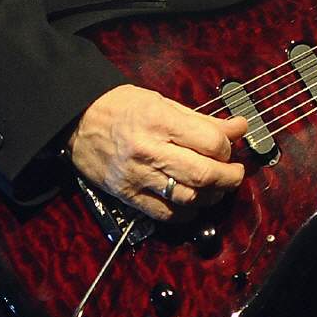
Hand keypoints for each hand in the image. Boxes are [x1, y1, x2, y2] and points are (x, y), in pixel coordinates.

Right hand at [67, 84, 247, 220]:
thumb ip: (203, 120)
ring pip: (188, 198)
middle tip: (235, 174)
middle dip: (229, 178)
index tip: (228, 148)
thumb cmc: (122, 107)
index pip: (210, 142)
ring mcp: (137, 176)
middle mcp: (149, 150)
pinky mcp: (128, 195)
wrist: (78, 120)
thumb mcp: (164, 102)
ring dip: (211, 197)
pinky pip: (165, 214)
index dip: (228, 148)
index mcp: (160, 121)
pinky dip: (187, 213)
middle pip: (203, 174)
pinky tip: (193, 203)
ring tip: (216, 188)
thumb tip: (239, 127)